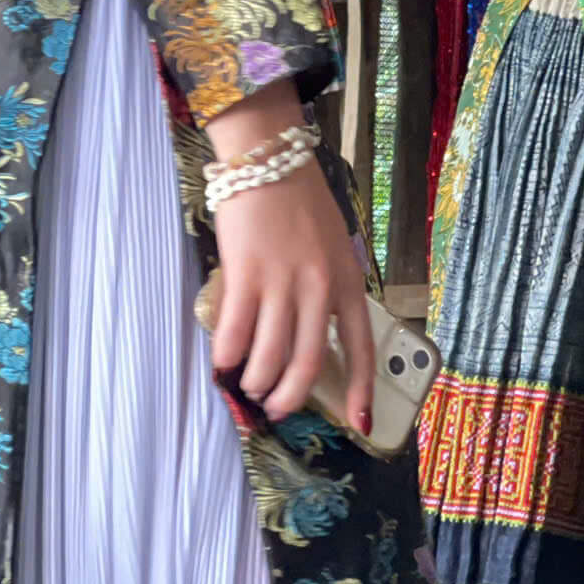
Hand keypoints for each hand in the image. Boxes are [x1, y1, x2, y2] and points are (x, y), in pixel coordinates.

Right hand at [205, 83, 374, 429]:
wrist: (269, 160)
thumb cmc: (300, 203)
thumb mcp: (332, 246)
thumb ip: (326, 288)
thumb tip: (308, 336)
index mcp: (347, 280)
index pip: (360, 347)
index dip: (361, 390)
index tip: (358, 423)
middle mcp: (319, 287)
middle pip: (308, 364)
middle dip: (289, 397)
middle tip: (274, 408)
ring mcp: (283, 282)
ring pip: (269, 357)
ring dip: (255, 381)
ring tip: (247, 384)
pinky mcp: (246, 274)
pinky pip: (235, 333)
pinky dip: (227, 356)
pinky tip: (223, 362)